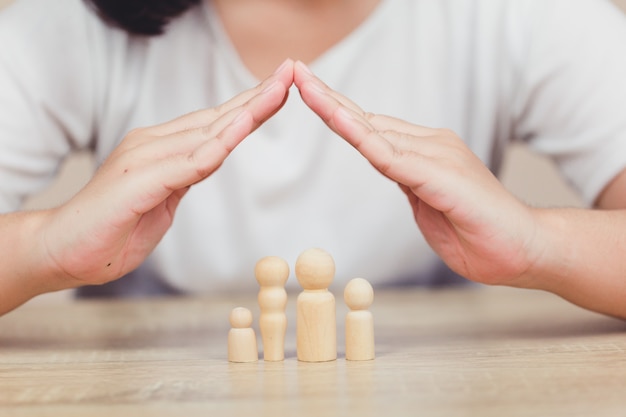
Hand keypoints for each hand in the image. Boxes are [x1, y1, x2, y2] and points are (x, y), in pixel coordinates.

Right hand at [39, 60, 293, 288]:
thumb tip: (209, 162)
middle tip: (291, 72)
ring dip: (247, 111)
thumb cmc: (112, 230)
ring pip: (207, 132)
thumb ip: (184, 178)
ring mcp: (143, 158)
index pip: (215, 124)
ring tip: (279, 90)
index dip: (250, 107)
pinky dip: (216, 145)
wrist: (61, 251)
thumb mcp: (162, 202)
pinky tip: (241, 127)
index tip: (281, 90)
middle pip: (216, 118)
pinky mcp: (135, 180)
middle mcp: (154, 145)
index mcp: (163, 150)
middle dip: (258, 97)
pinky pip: (186, 162)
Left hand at [294, 61, 540, 285]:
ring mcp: (437, 155)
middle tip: (295, 72)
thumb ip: (408, 183)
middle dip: (328, 97)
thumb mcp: (428, 207)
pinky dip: (361, 136)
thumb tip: (389, 167)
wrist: (526, 252)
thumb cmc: (478, 235)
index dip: (338, 110)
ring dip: (335, 108)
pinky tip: (337, 119)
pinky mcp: (442, 174)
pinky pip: (391, 155)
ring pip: (374, 130)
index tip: (309, 91)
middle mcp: (430, 145)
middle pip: (368, 119)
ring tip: (304, 85)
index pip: (372, 128)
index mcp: (424, 154)